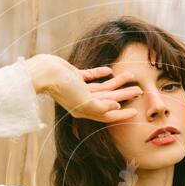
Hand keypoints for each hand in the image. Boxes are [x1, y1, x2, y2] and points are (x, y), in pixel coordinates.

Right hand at [23, 53, 142, 122]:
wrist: (45, 72)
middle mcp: (83, 101)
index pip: (108, 115)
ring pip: (103, 87)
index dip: (122, 115)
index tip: (136, 112)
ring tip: (130, 76)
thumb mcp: (84, 101)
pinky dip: (101, 73)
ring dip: (117, 82)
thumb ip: (101, 107)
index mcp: (85, 110)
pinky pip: (91, 76)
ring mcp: (79, 88)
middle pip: (109, 99)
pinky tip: (110, 70)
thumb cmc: (63, 88)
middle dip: (124, 96)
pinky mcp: (75, 76)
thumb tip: (116, 107)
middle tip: (139, 91)